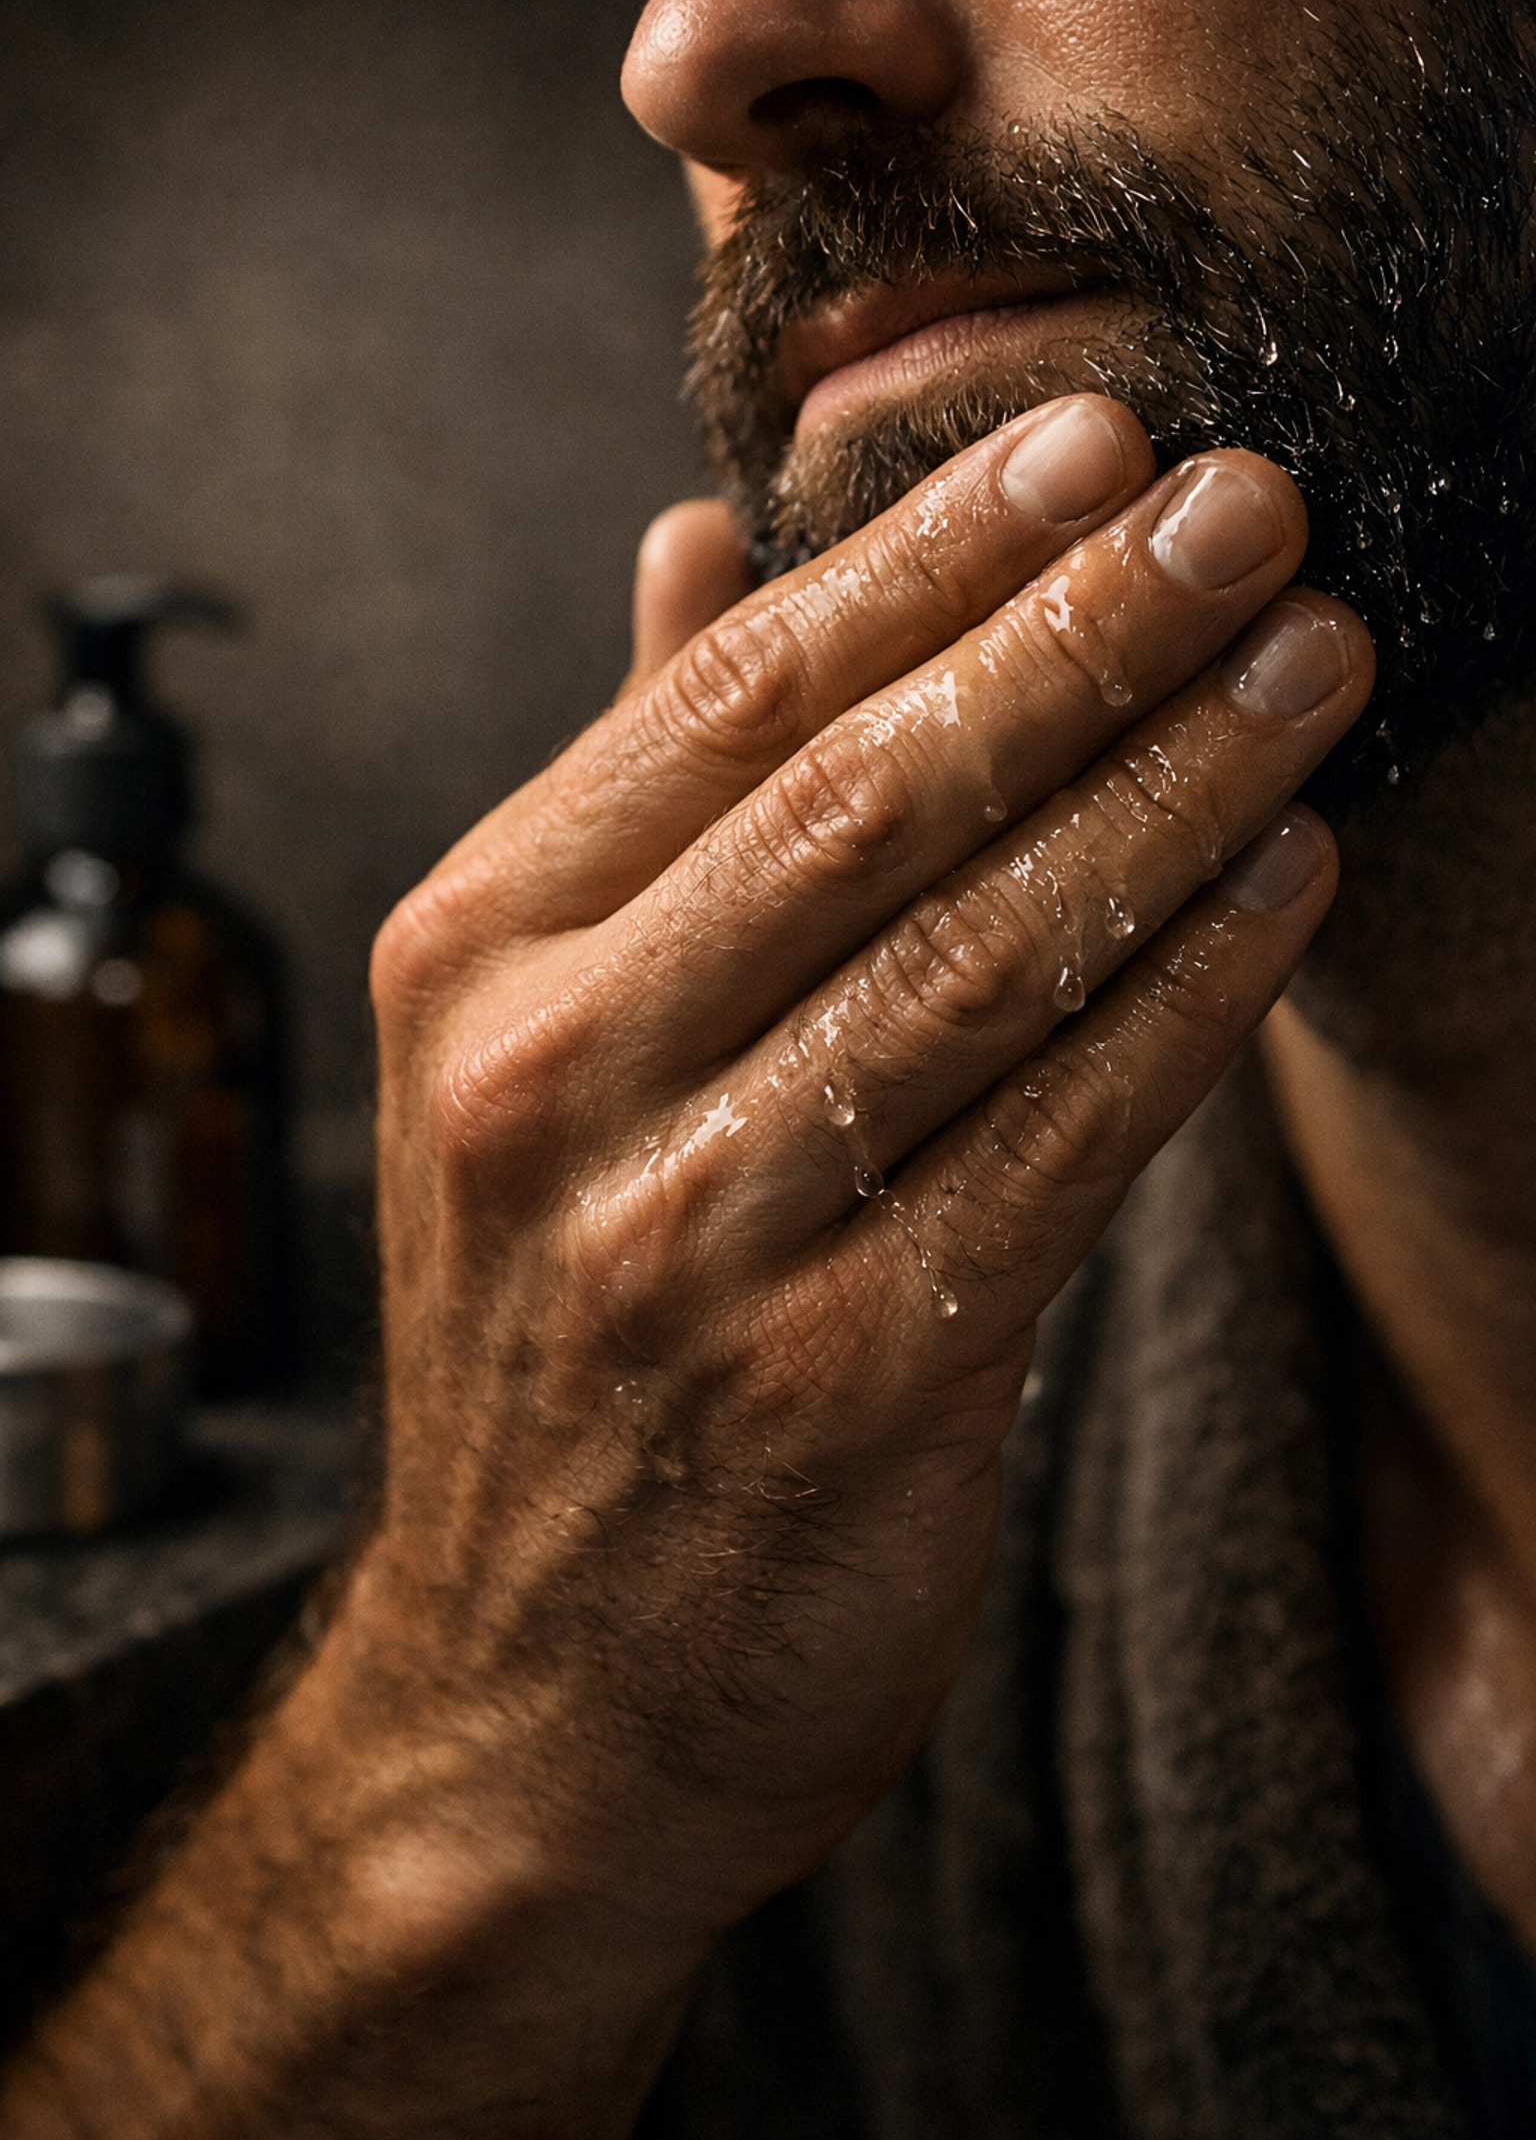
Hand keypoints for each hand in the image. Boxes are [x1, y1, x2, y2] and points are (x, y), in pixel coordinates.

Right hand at [354, 395, 1371, 1938]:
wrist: (532, 1693)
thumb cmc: (553, 1338)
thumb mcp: (518, 1053)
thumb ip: (625, 799)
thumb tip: (694, 540)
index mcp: (475, 963)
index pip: (725, 702)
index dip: (932, 558)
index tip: (1098, 445)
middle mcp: (560, 1082)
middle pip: (868, 796)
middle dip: (1087, 629)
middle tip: (1256, 502)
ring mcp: (690, 1240)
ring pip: (984, 954)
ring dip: (1177, 784)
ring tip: (1316, 661)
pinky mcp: (847, 1383)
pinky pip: (1064, 1142)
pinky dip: (1191, 995)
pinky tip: (1284, 880)